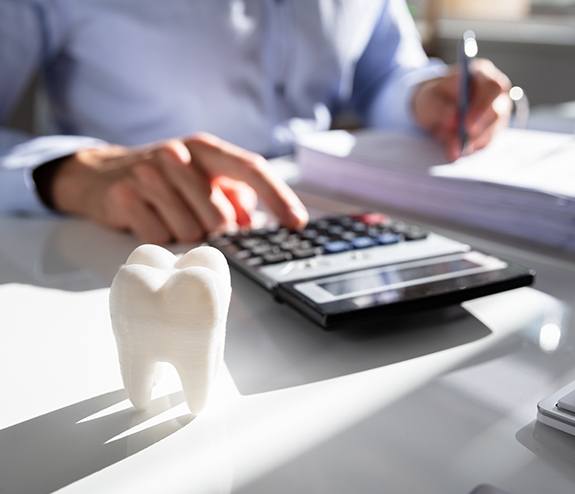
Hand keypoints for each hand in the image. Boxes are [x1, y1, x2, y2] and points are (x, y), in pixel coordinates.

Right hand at [51, 133, 307, 242]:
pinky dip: (160, 238)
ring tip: (168, 215)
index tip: (297, 223)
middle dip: (216, 232)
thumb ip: (233, 195)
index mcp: (205, 148)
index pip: (251, 168)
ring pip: (190, 232)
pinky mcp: (124, 196)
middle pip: (220, 217)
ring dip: (185, 235)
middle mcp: (178, 155)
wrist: (100, 174)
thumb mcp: (201, 177)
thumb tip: (253, 224)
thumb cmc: (164, 180)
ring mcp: (148, 174)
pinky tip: (149, 219)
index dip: (278, 197)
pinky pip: (160, 238)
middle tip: (198, 223)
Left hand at [413, 59, 511, 160]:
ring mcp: (498, 112)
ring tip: (450, 149)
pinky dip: (470, 148)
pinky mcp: (493, 130)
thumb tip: (453, 120)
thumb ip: (439, 107)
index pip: (493, 87)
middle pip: (498, 112)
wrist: (432, 108)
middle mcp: (496, 93)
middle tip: (461, 143)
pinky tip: (455, 150)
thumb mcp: (428, 99)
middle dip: (478, 130)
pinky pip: (485, 143)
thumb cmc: (433, 98)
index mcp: (482, 74)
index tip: (466, 125)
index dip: (482, 107)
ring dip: (471, 142)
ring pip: (492, 131)